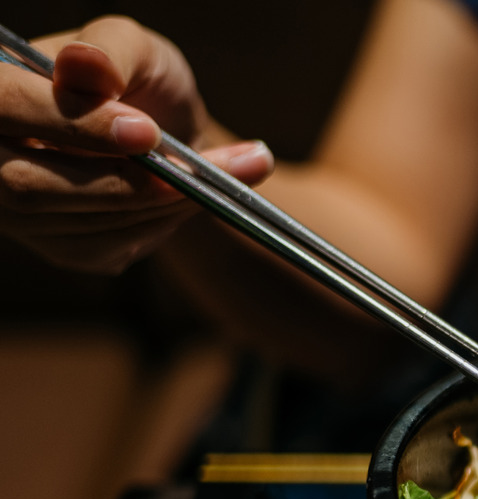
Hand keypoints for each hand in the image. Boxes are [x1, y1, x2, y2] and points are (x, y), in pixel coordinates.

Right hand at [0, 16, 272, 273]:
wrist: (168, 131)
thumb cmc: (142, 79)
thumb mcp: (134, 47)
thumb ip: (111, 51)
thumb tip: (84, 66)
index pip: (3, 104)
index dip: (73, 124)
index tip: (148, 133)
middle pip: (26, 184)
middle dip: (123, 180)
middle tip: (193, 171)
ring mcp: (15, 207)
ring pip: (72, 220)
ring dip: (157, 203)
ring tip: (228, 173)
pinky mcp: (57, 243)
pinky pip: (104, 244)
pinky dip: (159, 220)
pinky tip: (192, 195)